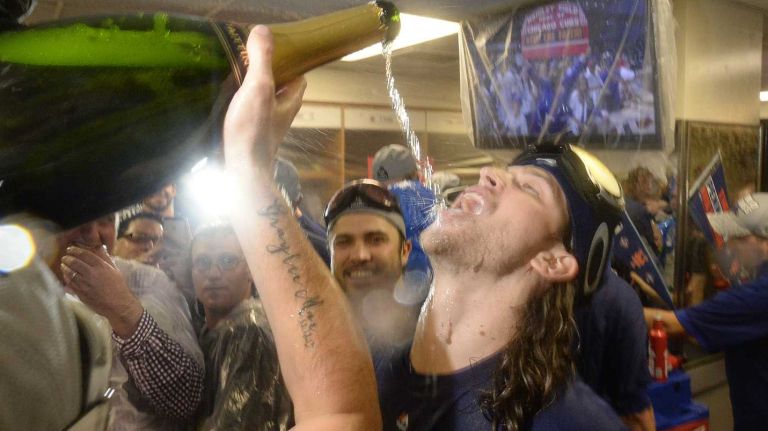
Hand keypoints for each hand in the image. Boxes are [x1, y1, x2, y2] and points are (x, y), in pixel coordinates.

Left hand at [61, 245, 143, 337]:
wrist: (118, 304)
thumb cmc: (118, 287)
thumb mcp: (114, 270)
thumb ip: (105, 259)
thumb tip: (98, 248)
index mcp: (102, 266)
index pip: (85, 254)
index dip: (75, 250)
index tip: (71, 249)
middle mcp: (93, 273)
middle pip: (75, 262)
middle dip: (67, 258)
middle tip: (65, 257)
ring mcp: (86, 284)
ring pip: (70, 272)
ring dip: (64, 267)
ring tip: (63, 265)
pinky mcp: (81, 293)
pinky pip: (69, 283)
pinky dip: (66, 277)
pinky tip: (66, 275)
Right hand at [223, 25, 305, 173]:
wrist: (240, 171)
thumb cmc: (253, 130)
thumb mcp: (259, 87)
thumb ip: (262, 60)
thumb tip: (263, 30)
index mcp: (290, 102)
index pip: (299, 79)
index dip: (291, 64)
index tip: (274, 53)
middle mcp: (281, 116)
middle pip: (280, 90)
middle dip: (268, 76)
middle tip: (248, 62)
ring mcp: (266, 128)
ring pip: (263, 103)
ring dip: (251, 91)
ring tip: (233, 77)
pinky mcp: (250, 137)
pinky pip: (248, 116)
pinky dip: (240, 106)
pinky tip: (224, 101)